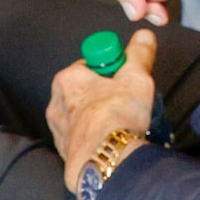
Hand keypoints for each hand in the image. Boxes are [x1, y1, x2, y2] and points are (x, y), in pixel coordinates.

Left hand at [47, 27, 156, 199]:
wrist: (106, 162)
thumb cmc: (117, 116)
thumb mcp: (136, 78)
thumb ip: (139, 54)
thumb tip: (144, 36)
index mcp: (67, 79)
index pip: (90, 64)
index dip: (111, 71)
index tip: (125, 80)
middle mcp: (56, 103)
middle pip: (85, 91)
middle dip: (104, 95)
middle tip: (126, 102)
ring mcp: (58, 131)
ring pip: (81, 117)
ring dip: (97, 118)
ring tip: (120, 126)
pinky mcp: (64, 153)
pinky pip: (80, 139)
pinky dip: (93, 138)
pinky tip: (110, 142)